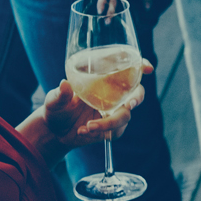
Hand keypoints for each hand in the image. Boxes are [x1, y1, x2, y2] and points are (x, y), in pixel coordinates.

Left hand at [20, 61, 152, 153]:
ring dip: (109, 123)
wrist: (54, 132)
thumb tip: (64, 84)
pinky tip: (83, 131)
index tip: (147, 68)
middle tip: (128, 105)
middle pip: (136, 94)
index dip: (140, 68)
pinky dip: (101, 132)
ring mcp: (114, 113)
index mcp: (102, 82)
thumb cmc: (56, 110)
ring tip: (88, 127)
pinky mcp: (112, 129)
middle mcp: (113, 96)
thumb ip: (59, 94)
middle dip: (136, 99)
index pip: (127, 72)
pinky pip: (115, 131)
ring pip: (125, 116)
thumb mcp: (54, 101)